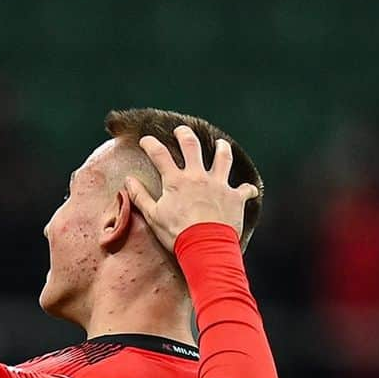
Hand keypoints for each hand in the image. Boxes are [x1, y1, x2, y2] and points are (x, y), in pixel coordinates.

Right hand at [125, 126, 259, 250]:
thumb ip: (140, 196)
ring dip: (222, 149)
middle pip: (192, 146)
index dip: (150, 144)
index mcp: (176, 180)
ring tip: (221, 144)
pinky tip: (250, 190)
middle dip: (185, 135)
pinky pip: (245, 190)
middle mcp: (198, 176)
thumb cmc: (177, 234)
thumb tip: (128, 181)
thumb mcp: (153, 216)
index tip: (146, 140)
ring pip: (223, 158)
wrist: (205, 246)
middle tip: (181, 131)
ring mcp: (218, 184)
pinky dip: (248, 190)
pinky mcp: (235, 197)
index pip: (159, 155)